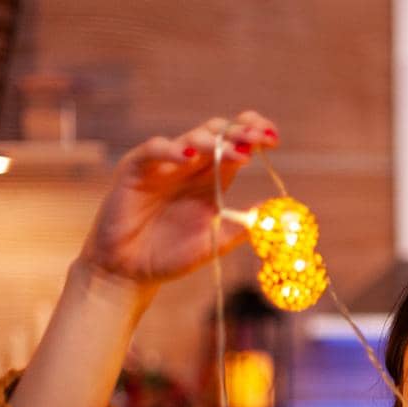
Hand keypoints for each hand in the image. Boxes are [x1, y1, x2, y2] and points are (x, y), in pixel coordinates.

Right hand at [78, 111, 279, 293]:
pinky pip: (153, 151)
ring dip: (216, 141)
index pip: (236, 147)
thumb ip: (242, 228)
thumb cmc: (173, 256)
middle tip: (261, 139)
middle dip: (241, 132)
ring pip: (191, 138)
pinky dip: (171, 150)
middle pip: (217, 135)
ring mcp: (163, 166)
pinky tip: (190, 155)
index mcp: (212, 179)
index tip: (274, 139)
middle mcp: (189, 167)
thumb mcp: (214, 243)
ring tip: (239, 152)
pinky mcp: (135, 170)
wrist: (131, 272)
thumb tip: (276, 213)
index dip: (253, 136)